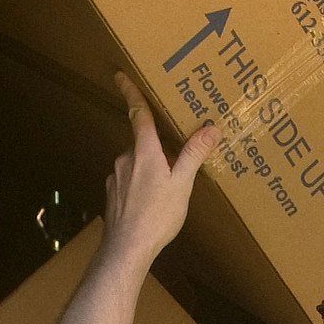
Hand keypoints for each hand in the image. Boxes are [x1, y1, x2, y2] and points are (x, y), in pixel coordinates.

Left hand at [104, 72, 219, 257]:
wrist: (127, 248)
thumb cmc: (156, 216)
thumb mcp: (182, 184)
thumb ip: (193, 154)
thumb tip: (210, 129)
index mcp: (144, 151)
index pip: (138, 114)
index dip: (131, 92)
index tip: (121, 75)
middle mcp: (126, 158)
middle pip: (143, 141)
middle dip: (159, 146)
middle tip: (178, 158)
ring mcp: (117, 176)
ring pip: (137, 162)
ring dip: (152, 167)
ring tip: (169, 189)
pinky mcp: (113, 193)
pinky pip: (130, 179)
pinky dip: (142, 183)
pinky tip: (153, 202)